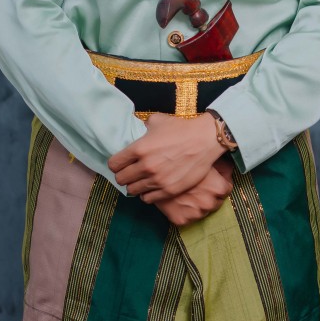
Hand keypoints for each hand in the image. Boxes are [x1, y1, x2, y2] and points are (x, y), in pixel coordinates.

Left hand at [108, 112, 222, 197]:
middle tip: (131, 173)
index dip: (116, 164)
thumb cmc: (182, 128)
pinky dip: (147, 194)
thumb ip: (143, 127)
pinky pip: (147, 199)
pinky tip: (152, 187)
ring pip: (133, 190)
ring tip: (142, 180)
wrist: (205, 140)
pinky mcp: (168, 190)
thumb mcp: (158, 121)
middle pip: (121, 179)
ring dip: (135, 185)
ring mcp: (157, 180)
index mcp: (139, 149)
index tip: (122, 163)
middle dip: (124, 175)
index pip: (114, 164)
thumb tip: (138, 129)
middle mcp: (145, 166)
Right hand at [144, 156, 234, 226]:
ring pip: (201, 211)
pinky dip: (183, 211)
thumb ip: (221, 166)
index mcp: (218, 188)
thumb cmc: (183, 160)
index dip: (219, 183)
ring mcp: (195, 213)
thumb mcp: (205, 159)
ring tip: (187, 194)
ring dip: (196, 204)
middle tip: (198, 187)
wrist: (154, 171)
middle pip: (215, 202)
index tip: (212, 180)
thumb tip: (229, 168)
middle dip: (208, 195)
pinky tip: (178, 201)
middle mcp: (209, 203)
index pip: (227, 189)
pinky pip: (186, 218)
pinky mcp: (181, 220)